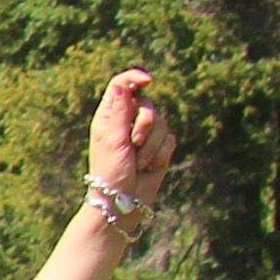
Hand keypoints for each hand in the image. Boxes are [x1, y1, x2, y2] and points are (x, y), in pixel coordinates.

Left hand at [87, 68, 172, 206]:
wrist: (123, 201)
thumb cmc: (110, 171)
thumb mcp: (112, 139)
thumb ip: (119, 110)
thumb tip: (122, 84)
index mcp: (110, 116)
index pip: (123, 85)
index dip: (135, 78)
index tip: (148, 81)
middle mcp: (128, 122)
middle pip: (148, 104)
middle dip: (145, 124)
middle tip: (134, 144)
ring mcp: (145, 135)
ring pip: (162, 122)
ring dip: (151, 145)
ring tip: (138, 161)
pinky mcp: (159, 148)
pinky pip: (170, 139)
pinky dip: (160, 153)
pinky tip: (148, 166)